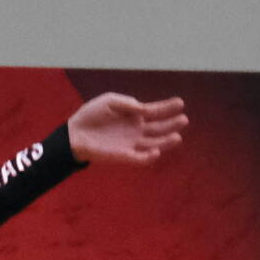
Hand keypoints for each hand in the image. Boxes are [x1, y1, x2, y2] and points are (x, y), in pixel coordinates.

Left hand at [66, 94, 187, 165]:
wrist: (75, 133)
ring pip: (154, 144)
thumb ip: (128, 103)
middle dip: (172, 124)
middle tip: (184, 119)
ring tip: (178, 136)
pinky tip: (156, 150)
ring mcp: (132, 144)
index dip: (167, 107)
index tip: (180, 102)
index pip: (155, 111)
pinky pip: (141, 158)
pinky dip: (149, 156)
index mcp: (134, 116)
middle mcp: (137, 130)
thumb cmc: (91, 115)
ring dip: (166, 141)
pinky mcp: (125, 156)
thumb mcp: (110, 101)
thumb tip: (143, 108)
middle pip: (159, 128)